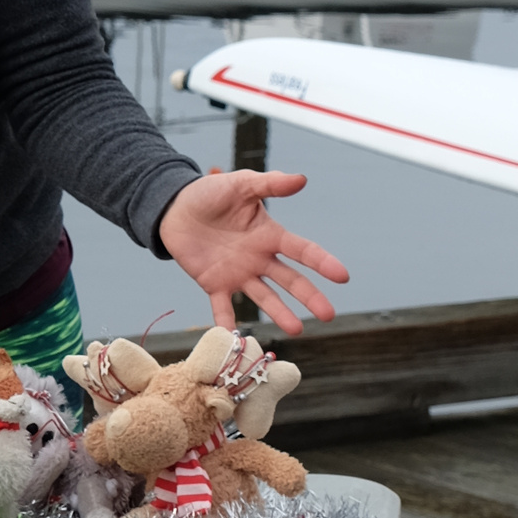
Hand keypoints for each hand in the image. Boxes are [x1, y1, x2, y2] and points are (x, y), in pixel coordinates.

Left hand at [156, 167, 348, 336]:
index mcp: (269, 235)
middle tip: (328, 315)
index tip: (342, 276)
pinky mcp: (214, 284)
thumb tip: (301, 179)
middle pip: (290, 280)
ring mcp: (238, 274)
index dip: (322, 262)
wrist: (175, 208)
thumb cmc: (211, 193)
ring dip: (280, 314)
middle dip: (310, 297)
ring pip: (264, 297)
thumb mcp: (241, 184)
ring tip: (296, 330)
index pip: (302, 250)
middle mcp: (259, 258)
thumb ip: (269, 184)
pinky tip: (235, 339)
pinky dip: (228, 322)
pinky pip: (223, 307)